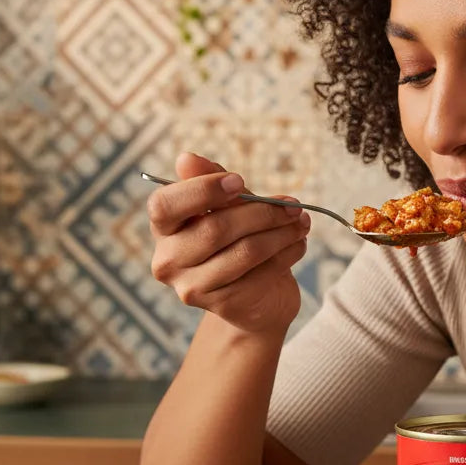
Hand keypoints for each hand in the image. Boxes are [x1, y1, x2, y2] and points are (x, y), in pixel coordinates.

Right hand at [147, 152, 310, 333]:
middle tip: (293, 204)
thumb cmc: (236, 240)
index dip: (202, 190)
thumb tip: (186, 158)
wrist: (254, 297)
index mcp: (164, 229)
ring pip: (244, 252)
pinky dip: (287, 254)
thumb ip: (210, 181)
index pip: (165, 205)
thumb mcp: (226, 206)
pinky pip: (262, 274)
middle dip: (261, 212)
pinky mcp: (223, 306)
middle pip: (215, 229)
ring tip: (302, 222)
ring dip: (281, 233)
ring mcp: (193, 288)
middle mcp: (168, 261)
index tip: (239, 181)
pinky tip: (299, 243)